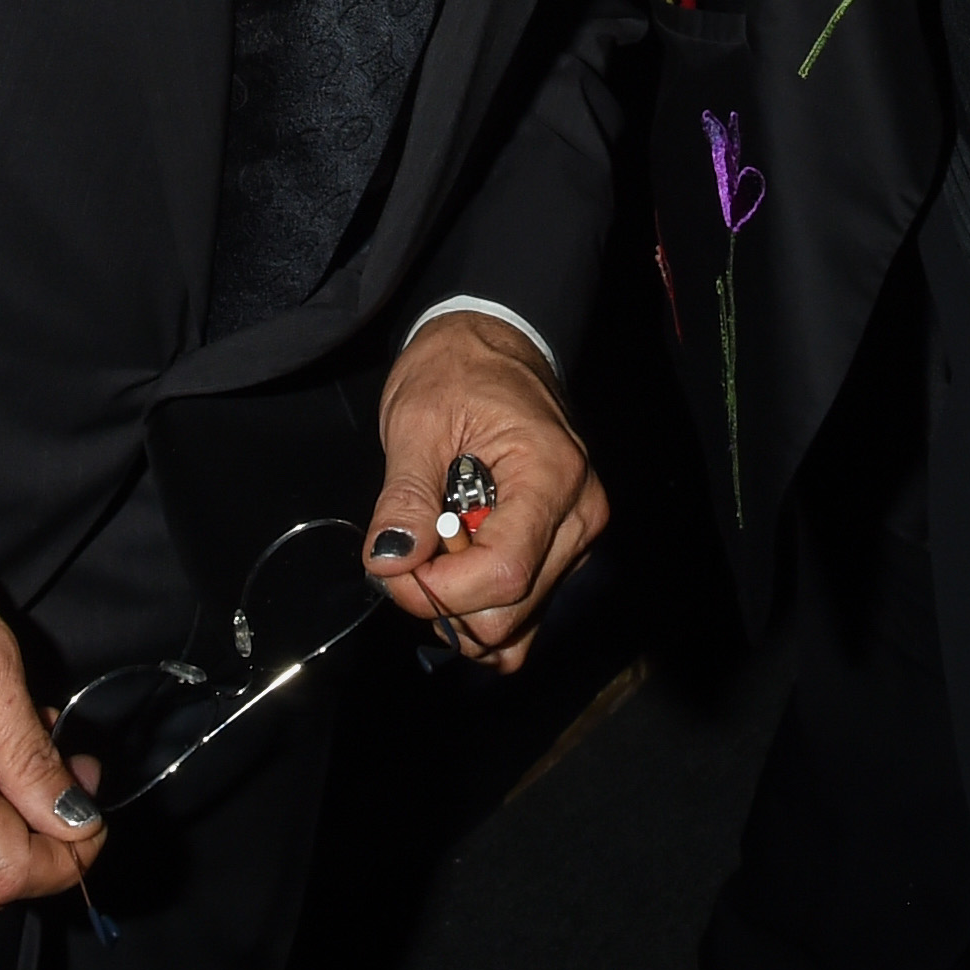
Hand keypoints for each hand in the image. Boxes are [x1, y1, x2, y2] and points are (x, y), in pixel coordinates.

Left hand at [365, 311, 606, 673]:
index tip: (393, 567)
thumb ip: (405, 496)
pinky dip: (479, 606)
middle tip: (405, 552)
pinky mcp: (563, 549)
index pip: (504, 574)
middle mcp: (580, 515)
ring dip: (460, 604)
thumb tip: (389, 559)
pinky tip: (454, 567)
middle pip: (509, 612)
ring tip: (434, 548)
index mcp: (552, 477)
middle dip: (443, 599)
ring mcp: (577, 537)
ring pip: (515, 624)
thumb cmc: (458, 371)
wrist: (494, 345)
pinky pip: (523, 611)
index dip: (440, 589)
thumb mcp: (417, 422)